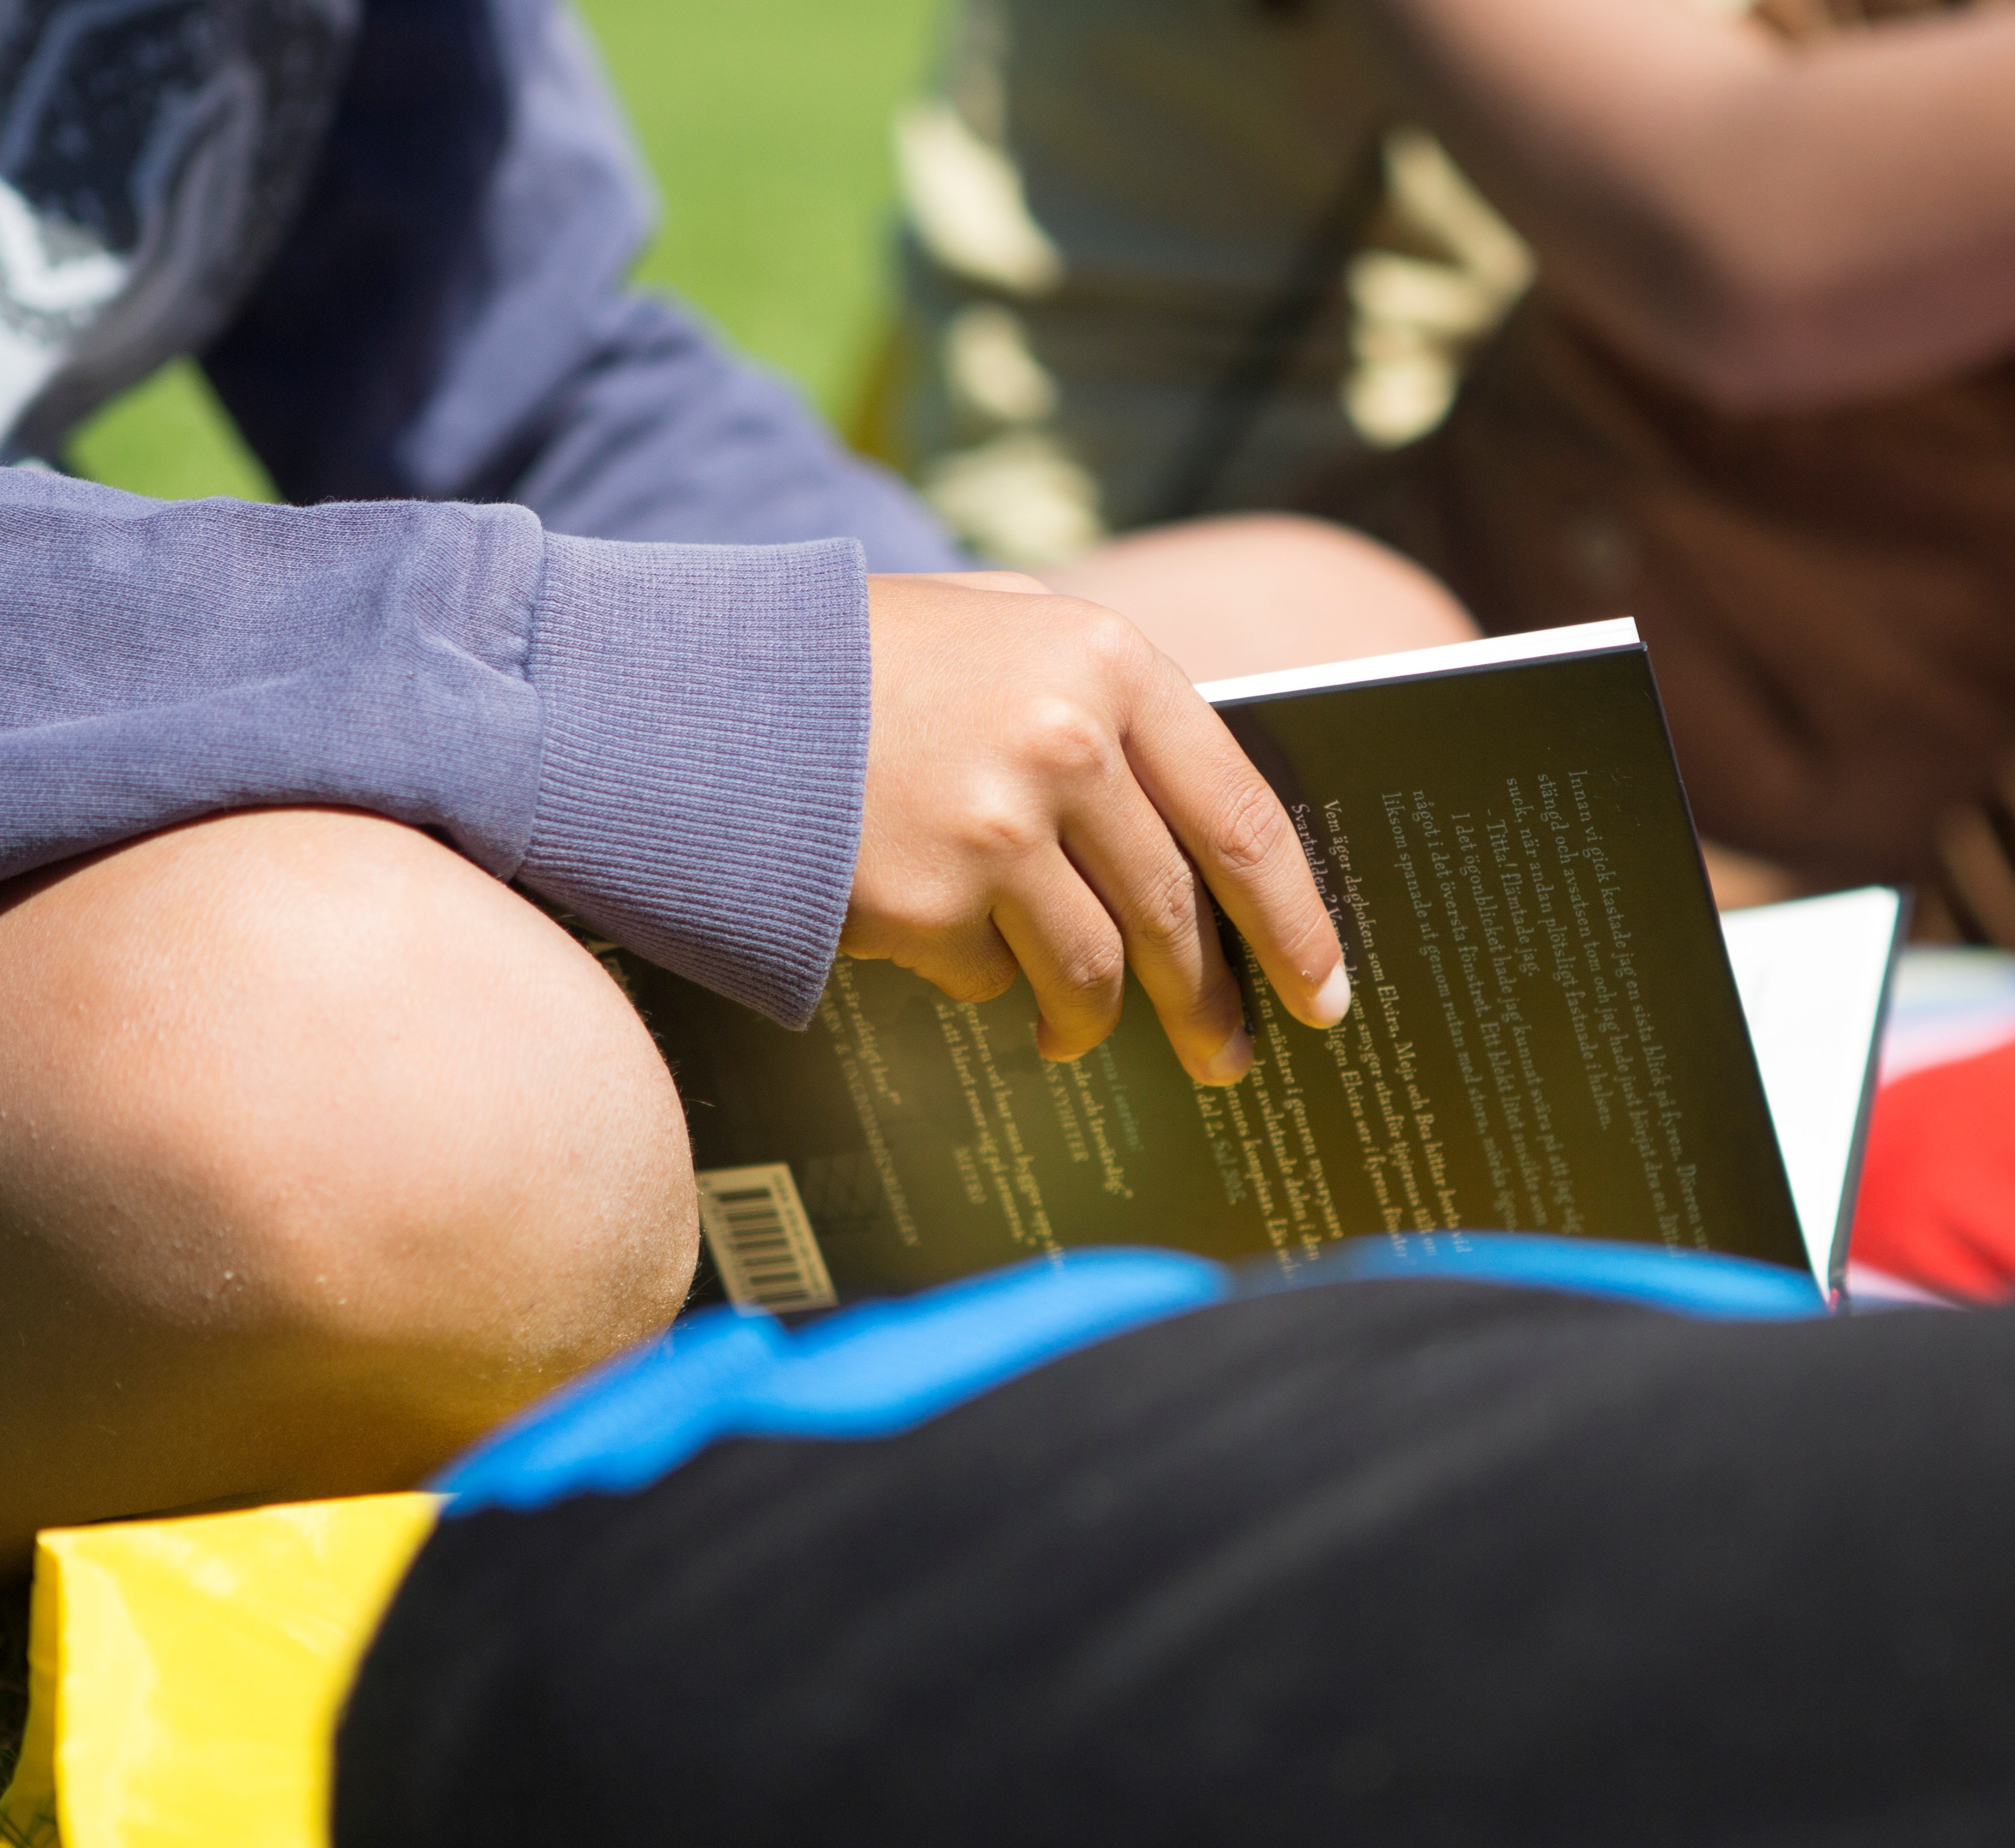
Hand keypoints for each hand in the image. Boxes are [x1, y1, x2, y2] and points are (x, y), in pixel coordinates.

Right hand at [847, 572, 1350, 1082]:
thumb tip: (1199, 800)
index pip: (1241, 816)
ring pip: (1090, 970)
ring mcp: (994, 829)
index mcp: (1105, 664)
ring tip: (1076, 1032)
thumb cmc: (854, 658)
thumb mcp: (996, 624)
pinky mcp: (924, 903)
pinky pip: (989, 980)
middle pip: (1173, 910)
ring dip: (1090, 1016)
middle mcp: (1065, 744)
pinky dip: (981, 980)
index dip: (1294, 919)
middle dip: (1209, 1000)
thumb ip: (1098, 692)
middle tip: (1228, 1055)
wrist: (690, 694)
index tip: (1325, 990)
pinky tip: (942, 947)